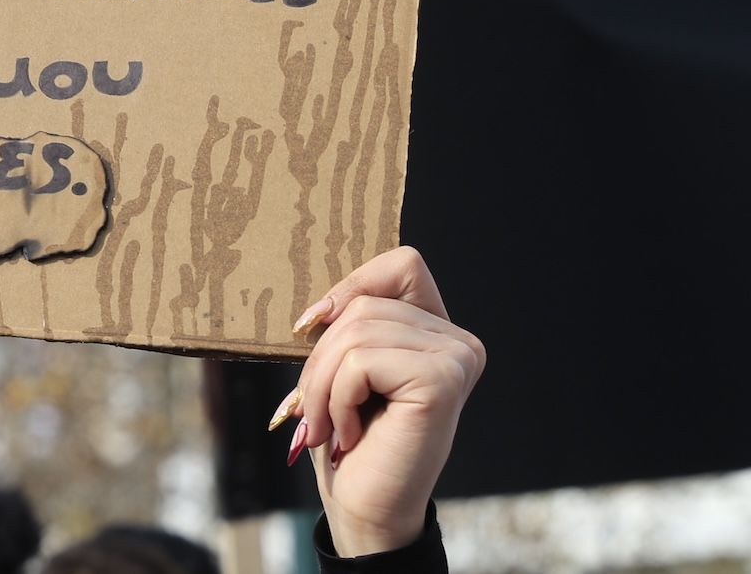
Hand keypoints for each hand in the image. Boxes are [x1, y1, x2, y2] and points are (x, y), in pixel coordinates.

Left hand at [271, 246, 484, 556]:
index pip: (402, 263)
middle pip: (365, 302)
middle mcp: (459, 341)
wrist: (364, 507)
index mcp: (439, 330)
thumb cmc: (349, 438)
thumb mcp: (341, 365)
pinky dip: (338, 397)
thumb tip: (317, 309)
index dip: (353, 285)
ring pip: (356, 330)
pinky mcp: (443, 380)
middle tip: (320, 408)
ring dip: (323, 384)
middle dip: (321, 355)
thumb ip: (348, 321)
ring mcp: (457, 358)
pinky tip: (352, 433)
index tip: (312, 327)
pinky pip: (360, 360)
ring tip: (333, 423)